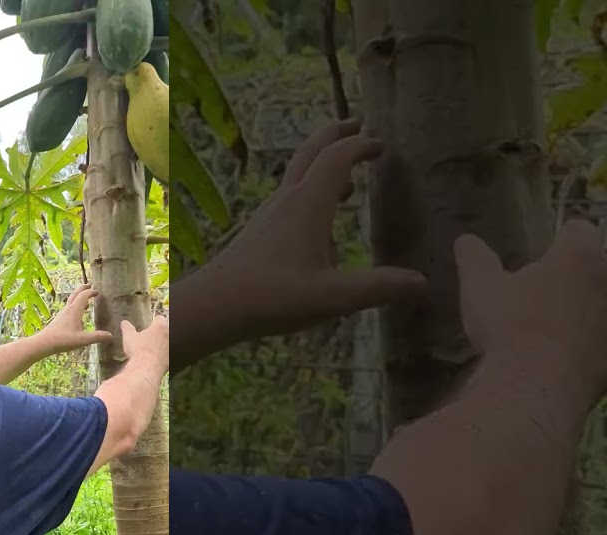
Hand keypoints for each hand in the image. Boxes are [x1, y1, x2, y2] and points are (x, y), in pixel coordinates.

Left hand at [35, 284, 113, 353]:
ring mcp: (62, 313)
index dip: (91, 292)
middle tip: (90, 285)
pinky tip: (77, 317)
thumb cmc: (63, 340)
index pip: (84, 296)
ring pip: (71, 301)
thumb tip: (111, 336)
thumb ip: (97, 337)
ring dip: (79, 297)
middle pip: (75, 294)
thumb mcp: (83, 340)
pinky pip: (68, 308)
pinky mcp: (59, 319)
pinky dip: (75, 306)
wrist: (44, 343)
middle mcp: (68, 309)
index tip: (98, 292)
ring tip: (86, 301)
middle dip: (83, 289)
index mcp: (74, 310)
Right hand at [121, 315, 168, 373]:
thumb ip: (127, 328)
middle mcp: (170, 336)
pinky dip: (164, 356)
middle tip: (151, 337)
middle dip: (160, 333)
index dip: (154, 321)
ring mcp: (172, 348)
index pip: (160, 319)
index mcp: (160, 327)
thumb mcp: (129, 337)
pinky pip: (168, 355)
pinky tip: (156, 359)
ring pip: (168, 343)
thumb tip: (124, 322)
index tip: (150, 325)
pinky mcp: (171, 360)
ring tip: (154, 349)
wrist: (146, 370)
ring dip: (164, 344)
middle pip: (167, 330)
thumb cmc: (138, 350)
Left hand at [189, 119, 426, 341]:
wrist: (213, 306)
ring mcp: (269, 214)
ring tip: (346, 177)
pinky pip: (289, 198)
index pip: (338, 157)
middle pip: (311, 152)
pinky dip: (310, 191)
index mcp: (308, 204)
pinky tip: (317, 221)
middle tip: (358, 125)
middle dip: (335, 135)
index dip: (361, 145)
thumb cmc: (272, 296)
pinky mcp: (259, 231)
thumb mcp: (334, 296)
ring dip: (322, 164)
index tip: (383, 144)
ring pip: (297, 175)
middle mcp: (287, 200)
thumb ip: (380, 288)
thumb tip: (425, 284)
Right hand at [457, 220, 606, 397]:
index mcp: (579, 258)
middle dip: (577, 276)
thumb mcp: (480, 288)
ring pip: (602, 307)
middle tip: (547, 291)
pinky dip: (588, 345)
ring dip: (587, 311)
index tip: (546, 252)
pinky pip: (600, 344)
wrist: (537, 387)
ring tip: (555, 326)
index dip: (562, 238)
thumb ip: (475, 260)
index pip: (579, 230)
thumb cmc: (510, 326)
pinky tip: (563, 357)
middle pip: (598, 268)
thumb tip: (465, 240)